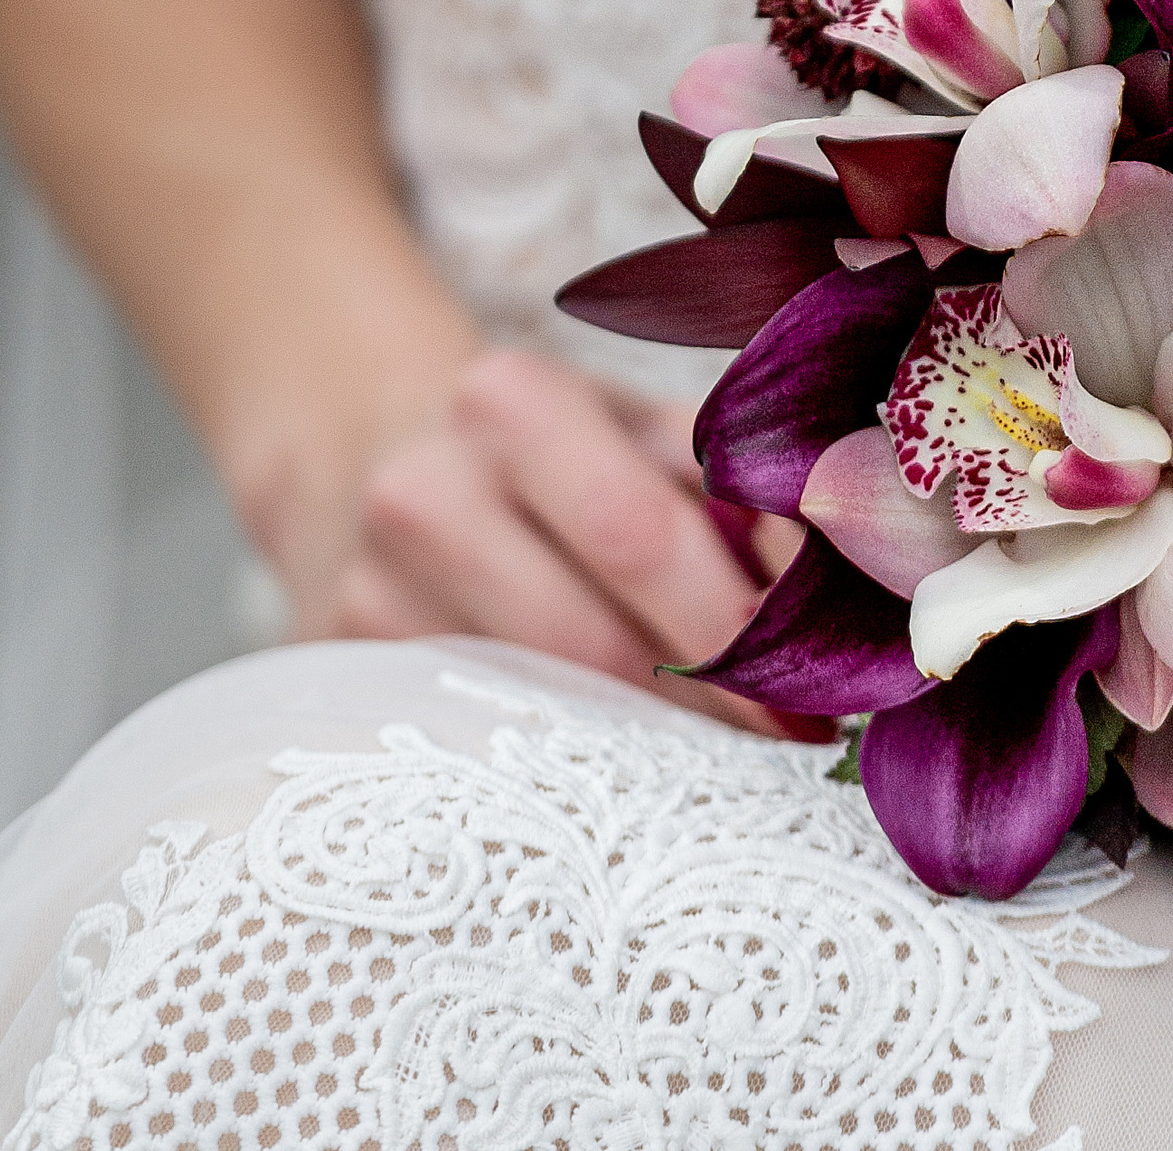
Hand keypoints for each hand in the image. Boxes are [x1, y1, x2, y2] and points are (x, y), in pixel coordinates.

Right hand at [303, 348, 789, 733]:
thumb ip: (742, 502)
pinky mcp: (343, 672)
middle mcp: (423, 490)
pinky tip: (630, 770)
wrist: (375, 450)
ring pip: (536, 710)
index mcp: (512, 402)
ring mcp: (366, 590)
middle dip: (705, 707)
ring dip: (650, 748)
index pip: (640, 534)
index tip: (812, 696)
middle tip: (786, 746)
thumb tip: (829, 599)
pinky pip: (481, 744)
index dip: (734, 627)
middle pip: (586, 642)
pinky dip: (570, 764)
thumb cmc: (560, 453)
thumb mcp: (649, 438)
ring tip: (727, 760)